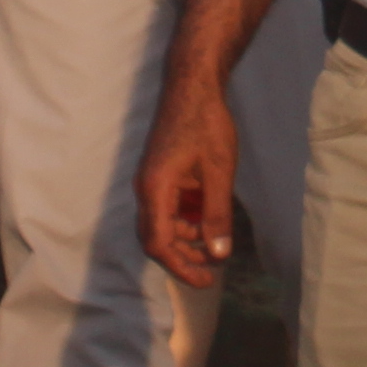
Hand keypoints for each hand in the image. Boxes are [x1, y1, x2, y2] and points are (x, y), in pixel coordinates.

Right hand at [138, 82, 244, 287]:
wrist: (194, 85)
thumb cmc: (206, 124)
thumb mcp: (219, 173)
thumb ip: (217, 215)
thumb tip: (217, 254)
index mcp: (155, 190)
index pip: (158, 243)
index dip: (180, 267)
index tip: (205, 281)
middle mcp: (147, 189)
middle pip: (157, 238)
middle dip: (183, 257)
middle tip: (211, 272)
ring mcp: (153, 182)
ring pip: (165, 224)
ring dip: (188, 238)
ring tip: (216, 244)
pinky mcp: (162, 175)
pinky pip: (170, 207)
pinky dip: (188, 219)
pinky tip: (209, 219)